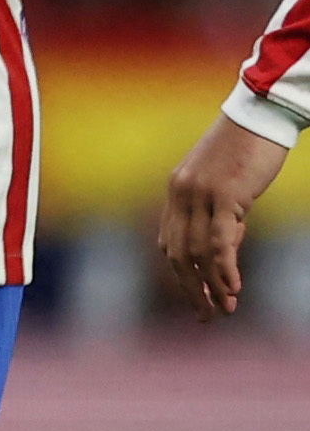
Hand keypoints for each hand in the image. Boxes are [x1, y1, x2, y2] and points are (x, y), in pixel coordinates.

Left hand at [155, 116, 287, 323]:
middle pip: (177, 253)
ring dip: (209, 285)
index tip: (197, 296)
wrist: (260, 115)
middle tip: (206, 315)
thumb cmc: (247, 148)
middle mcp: (180, 194)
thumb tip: (224, 252)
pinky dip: (223, 268)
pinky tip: (232, 288)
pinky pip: (218, 240)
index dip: (182, 274)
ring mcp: (199, 194)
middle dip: (190, 288)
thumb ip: (221, 217)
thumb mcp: (227, 186)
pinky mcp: (223, 194)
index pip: (170, 242)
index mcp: (176, 191)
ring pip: (197, 251)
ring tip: (224, 309)